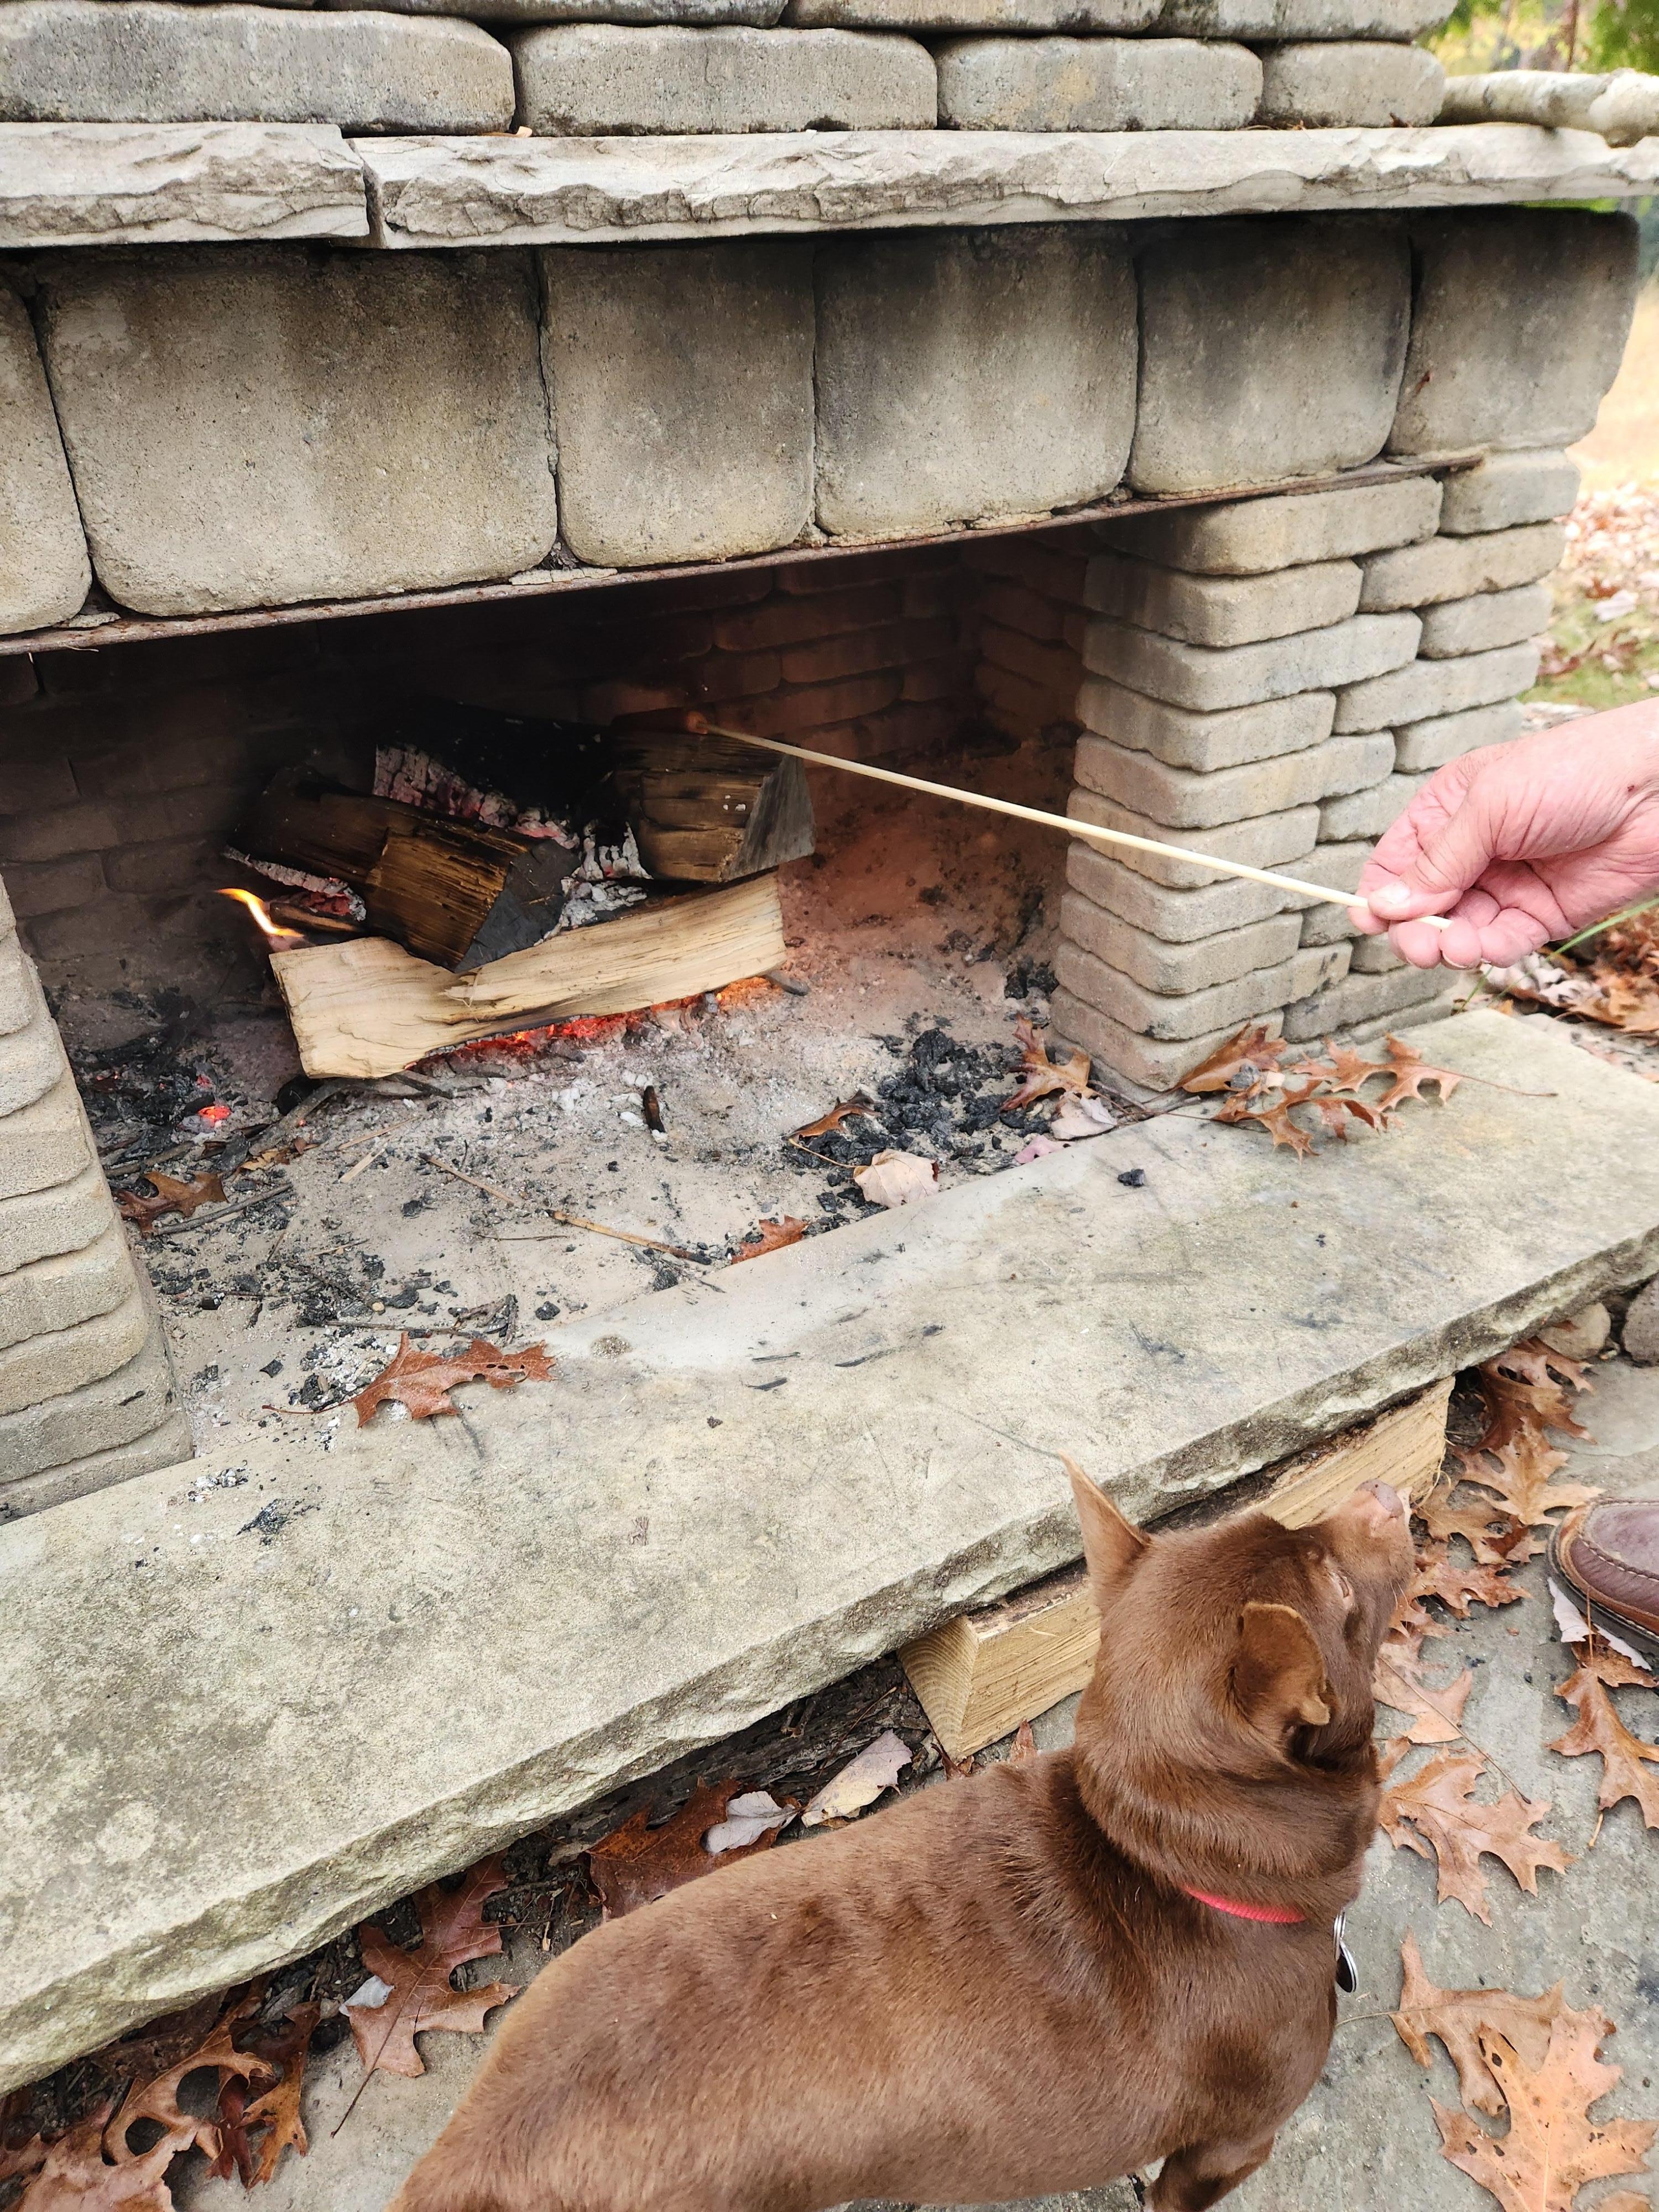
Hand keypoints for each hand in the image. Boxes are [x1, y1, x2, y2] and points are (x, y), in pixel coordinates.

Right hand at [1352, 703, 1658, 968]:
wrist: (1658, 792)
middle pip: (1422, 905)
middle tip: (1419, 946)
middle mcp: (1474, 850)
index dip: (1380, 896)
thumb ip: (1437, 861)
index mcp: (1449, 811)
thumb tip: (1384, 906)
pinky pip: (1501, 942)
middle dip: (1415, 929)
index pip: (1397, 862)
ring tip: (1457, 949)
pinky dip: (1490, 951)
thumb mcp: (1489, 807)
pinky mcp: (1541, 914)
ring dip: (1451, 945)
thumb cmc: (1575, 772)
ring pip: (1459, 929)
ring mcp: (1507, 884)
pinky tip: (1489, 947)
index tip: (1370, 924)